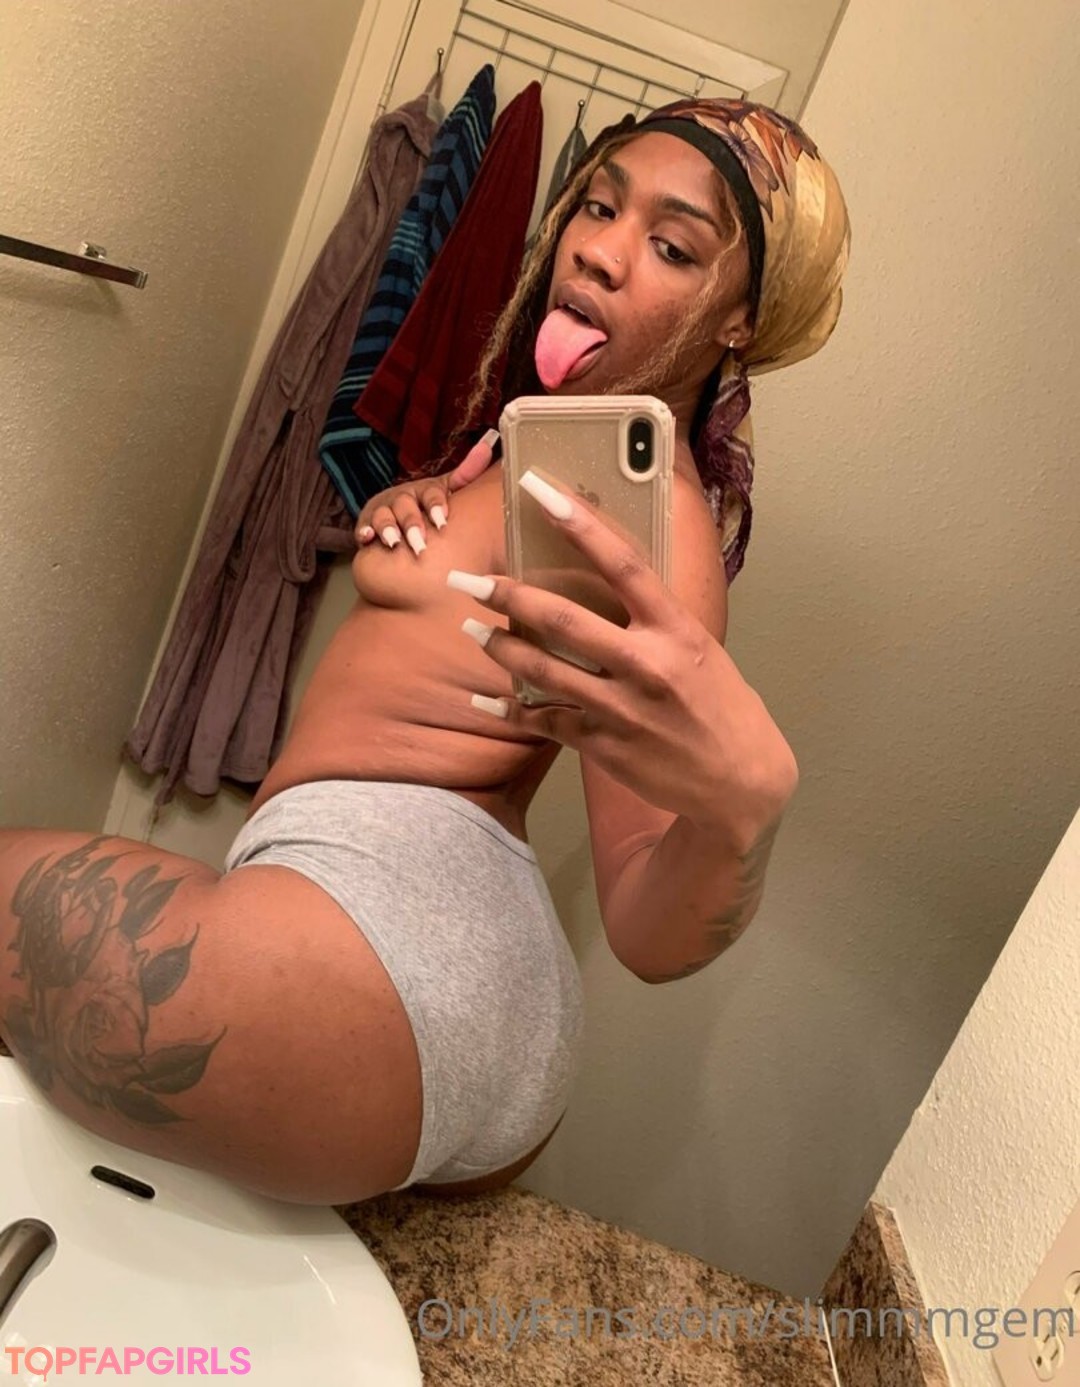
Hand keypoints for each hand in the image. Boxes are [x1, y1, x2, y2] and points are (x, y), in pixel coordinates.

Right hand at [354, 430, 498, 554]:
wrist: (392, 512)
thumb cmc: (423, 504)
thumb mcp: (445, 488)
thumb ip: (466, 473)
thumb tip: (488, 446)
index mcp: (422, 489)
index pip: (430, 493)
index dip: (435, 505)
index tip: (442, 521)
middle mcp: (402, 497)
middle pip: (405, 506)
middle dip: (412, 522)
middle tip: (419, 541)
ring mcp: (383, 510)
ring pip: (384, 517)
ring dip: (388, 528)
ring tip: (394, 542)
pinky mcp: (367, 525)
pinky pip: (364, 528)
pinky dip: (364, 532)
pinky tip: (366, 538)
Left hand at [447, 470, 798, 832]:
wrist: (740, 781)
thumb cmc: (720, 705)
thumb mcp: (697, 649)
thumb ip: (653, 620)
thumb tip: (603, 584)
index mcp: (675, 629)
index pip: (622, 564)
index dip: (579, 523)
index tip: (539, 491)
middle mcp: (647, 664)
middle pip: (563, 620)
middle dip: (508, 596)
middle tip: (466, 579)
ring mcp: (622, 708)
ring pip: (543, 671)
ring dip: (500, 647)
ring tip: (470, 628)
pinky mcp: (605, 745)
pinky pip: (545, 721)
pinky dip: (512, 709)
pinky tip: (485, 699)